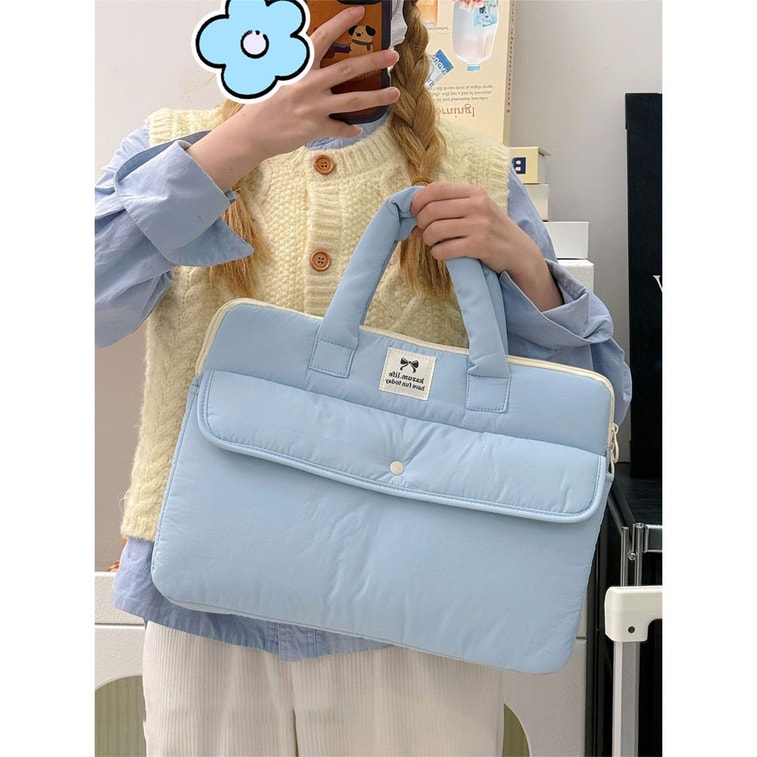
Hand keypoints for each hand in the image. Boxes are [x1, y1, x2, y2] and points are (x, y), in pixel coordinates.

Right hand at [189, 6, 399, 190]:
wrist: (252, 133)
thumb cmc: (263, 104)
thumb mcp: (278, 76)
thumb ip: (297, 66)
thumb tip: (311, 55)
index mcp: (299, 67)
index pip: (322, 38)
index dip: (341, 23)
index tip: (359, 12)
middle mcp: (309, 84)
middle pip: (348, 69)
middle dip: (374, 61)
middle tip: (393, 56)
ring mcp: (314, 106)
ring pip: (353, 99)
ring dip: (376, 97)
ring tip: (395, 93)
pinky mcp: (315, 127)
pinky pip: (340, 127)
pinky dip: (350, 129)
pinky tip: (358, 129)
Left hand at [410, 182, 563, 310]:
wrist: (519, 252)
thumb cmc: (492, 231)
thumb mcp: (476, 211)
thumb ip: (450, 210)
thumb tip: (415, 220)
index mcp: (475, 192)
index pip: (437, 188)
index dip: (419, 200)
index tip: (414, 211)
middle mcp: (478, 205)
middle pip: (432, 210)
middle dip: (421, 223)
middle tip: (423, 231)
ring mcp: (479, 225)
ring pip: (435, 230)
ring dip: (428, 239)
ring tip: (433, 243)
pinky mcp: (480, 245)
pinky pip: (445, 249)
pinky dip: (437, 253)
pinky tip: (442, 253)